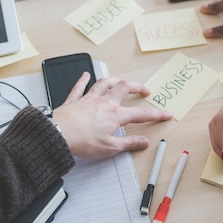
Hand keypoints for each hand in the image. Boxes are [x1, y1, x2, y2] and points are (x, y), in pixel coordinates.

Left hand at [52, 73, 172, 159]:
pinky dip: (83, 80)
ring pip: (104, 83)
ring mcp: (89, 99)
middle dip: (137, 88)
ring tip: (121, 81)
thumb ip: (128, 144)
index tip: (165, 114)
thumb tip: (143, 142)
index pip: (140, 114)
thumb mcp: (109, 148)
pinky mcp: (74, 100)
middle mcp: (104, 103)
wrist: (57, 134)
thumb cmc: (81, 141)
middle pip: (124, 89)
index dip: (156, 114)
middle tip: (144, 91)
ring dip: (115, 80)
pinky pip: (79, 87)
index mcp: (115, 115)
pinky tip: (85, 75)